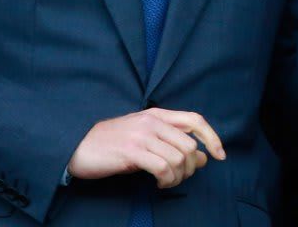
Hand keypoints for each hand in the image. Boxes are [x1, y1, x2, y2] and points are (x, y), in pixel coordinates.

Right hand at [67, 108, 225, 188]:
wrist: (77, 146)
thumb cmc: (112, 144)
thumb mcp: (143, 137)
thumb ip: (170, 142)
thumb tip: (201, 157)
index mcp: (157, 115)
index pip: (195, 119)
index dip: (212, 137)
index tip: (220, 155)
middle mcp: (152, 121)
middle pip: (189, 145)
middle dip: (191, 167)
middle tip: (179, 177)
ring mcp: (142, 135)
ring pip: (179, 158)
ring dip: (178, 176)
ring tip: (166, 182)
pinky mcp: (132, 151)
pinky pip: (163, 167)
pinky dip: (166, 179)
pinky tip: (158, 183)